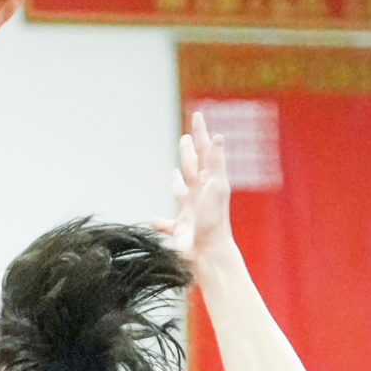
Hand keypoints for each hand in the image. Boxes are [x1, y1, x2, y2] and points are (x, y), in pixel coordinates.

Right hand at [168, 110, 232, 269]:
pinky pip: (167, 223)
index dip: (200, 133)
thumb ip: (216, 163)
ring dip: (175, 182)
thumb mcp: (216, 188)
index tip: (198, 116)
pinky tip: (152, 220)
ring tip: (172, 173)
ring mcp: (189, 212)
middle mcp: (199, 195)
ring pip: (180, 191)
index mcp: (208, 183)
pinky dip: (160, 222)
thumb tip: (218, 136)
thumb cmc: (213, 223)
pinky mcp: (180, 230)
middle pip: (192, 167)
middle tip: (186, 139)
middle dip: (189, 153)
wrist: (209, 254)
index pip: (204, 152)